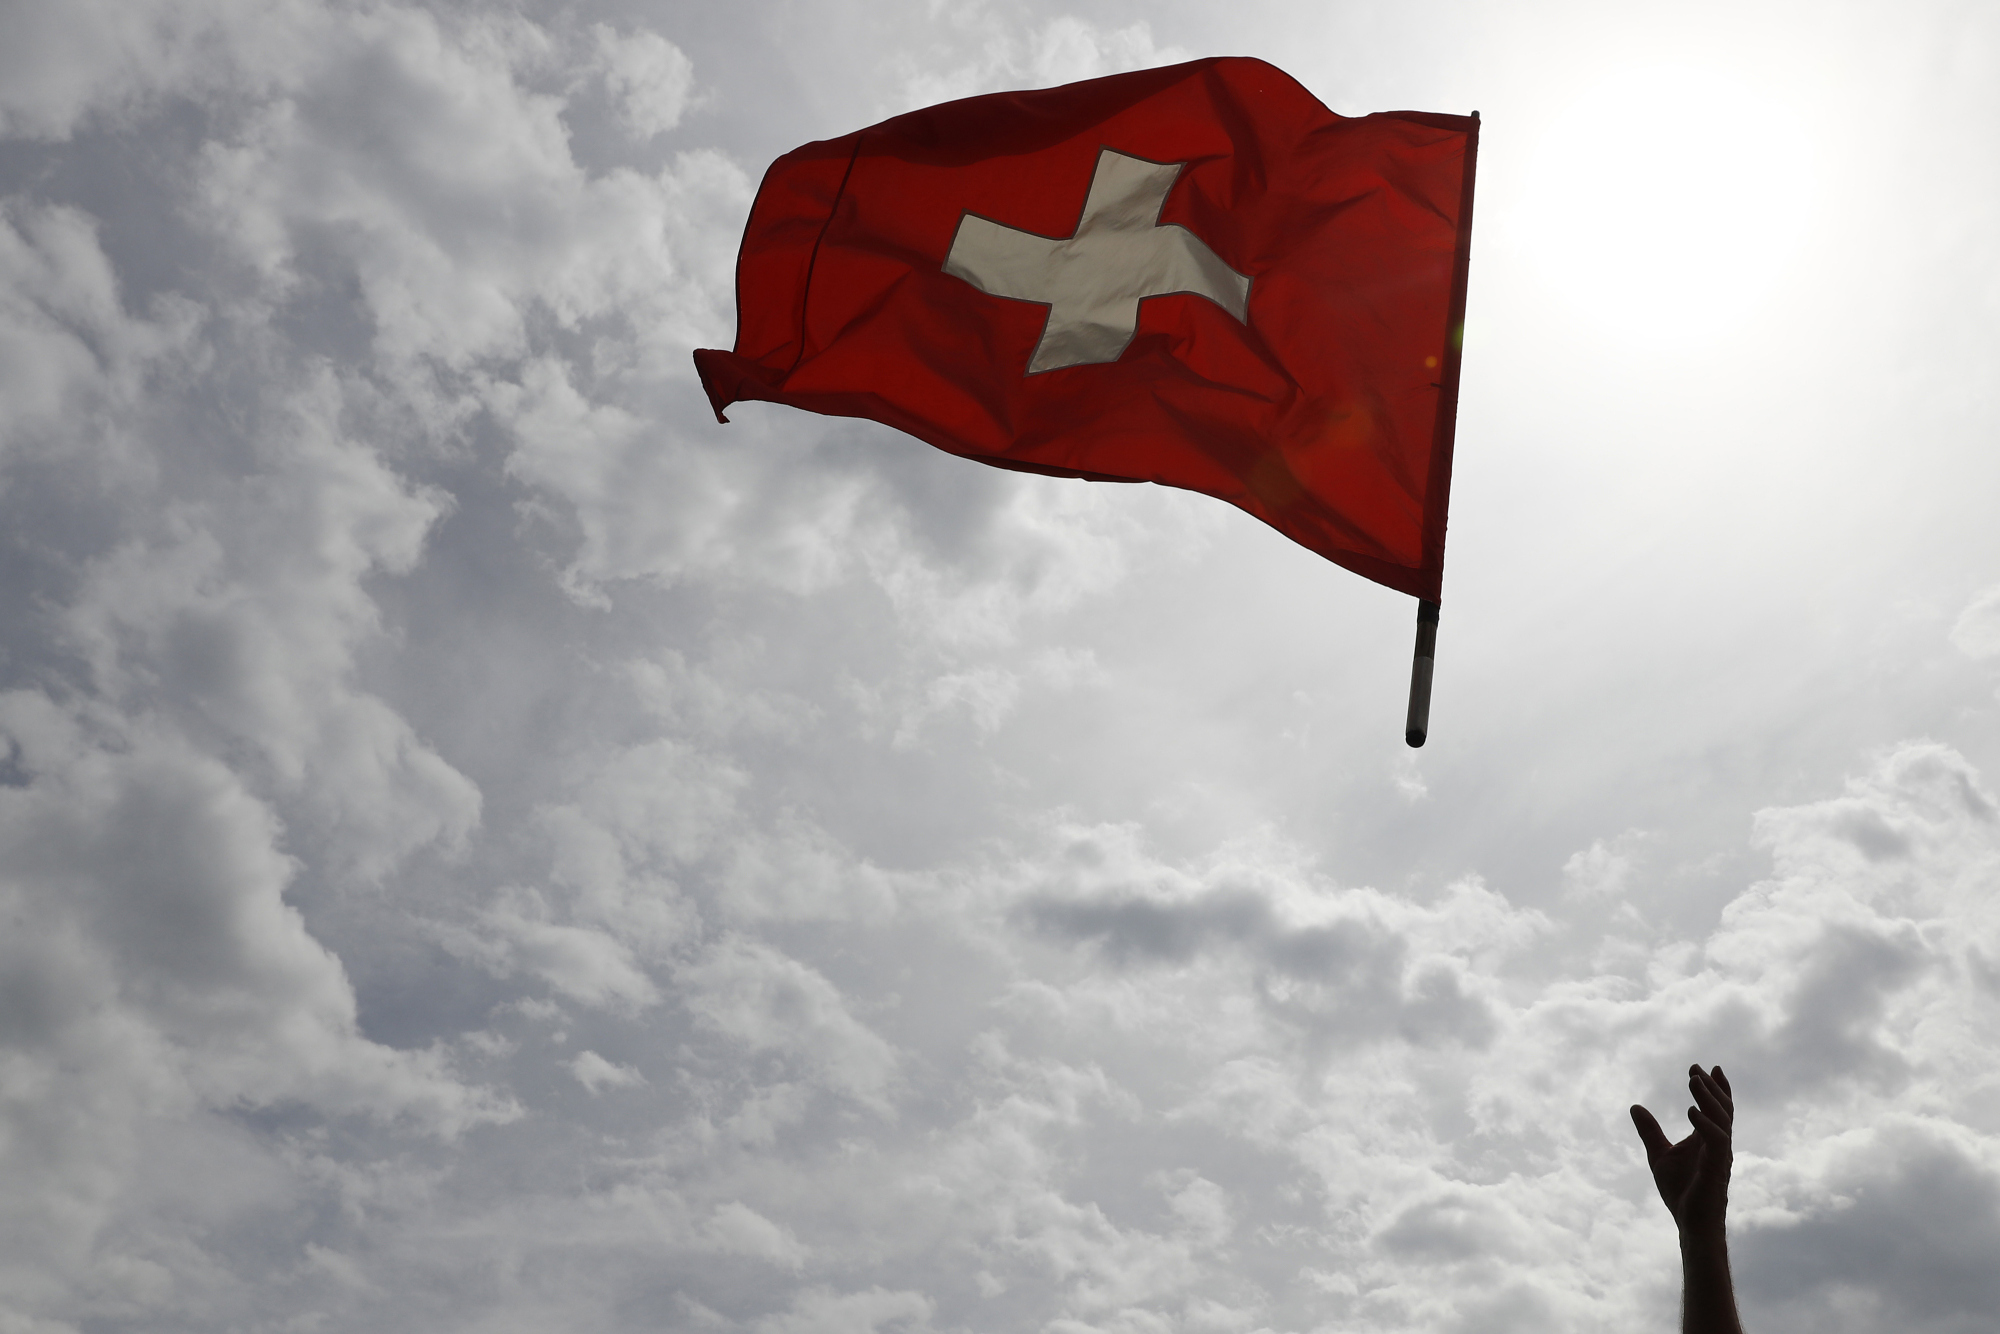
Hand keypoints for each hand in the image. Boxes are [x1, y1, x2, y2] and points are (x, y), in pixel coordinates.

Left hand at [1631, 1064, 1733, 1236]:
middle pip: (1723, 1109)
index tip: (1704, 1067)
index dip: (1715, 1088)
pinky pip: (1718, 1141)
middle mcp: (1718, 1144)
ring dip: (1709, 1098)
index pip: (1717, 1108)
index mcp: (1707, 1139)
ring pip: (1723, 1120)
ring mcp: (1720, 1156)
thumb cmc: (1681, 1192)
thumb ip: (1650, 1131)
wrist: (1689, 1222)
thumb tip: (1634, 1106)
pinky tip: (1691, 1111)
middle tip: (1695, 1069)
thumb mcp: (1658, 1154)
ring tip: (1693, 1080)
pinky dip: (1705, 1124)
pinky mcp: (1717, 1168)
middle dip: (1711, 1087)